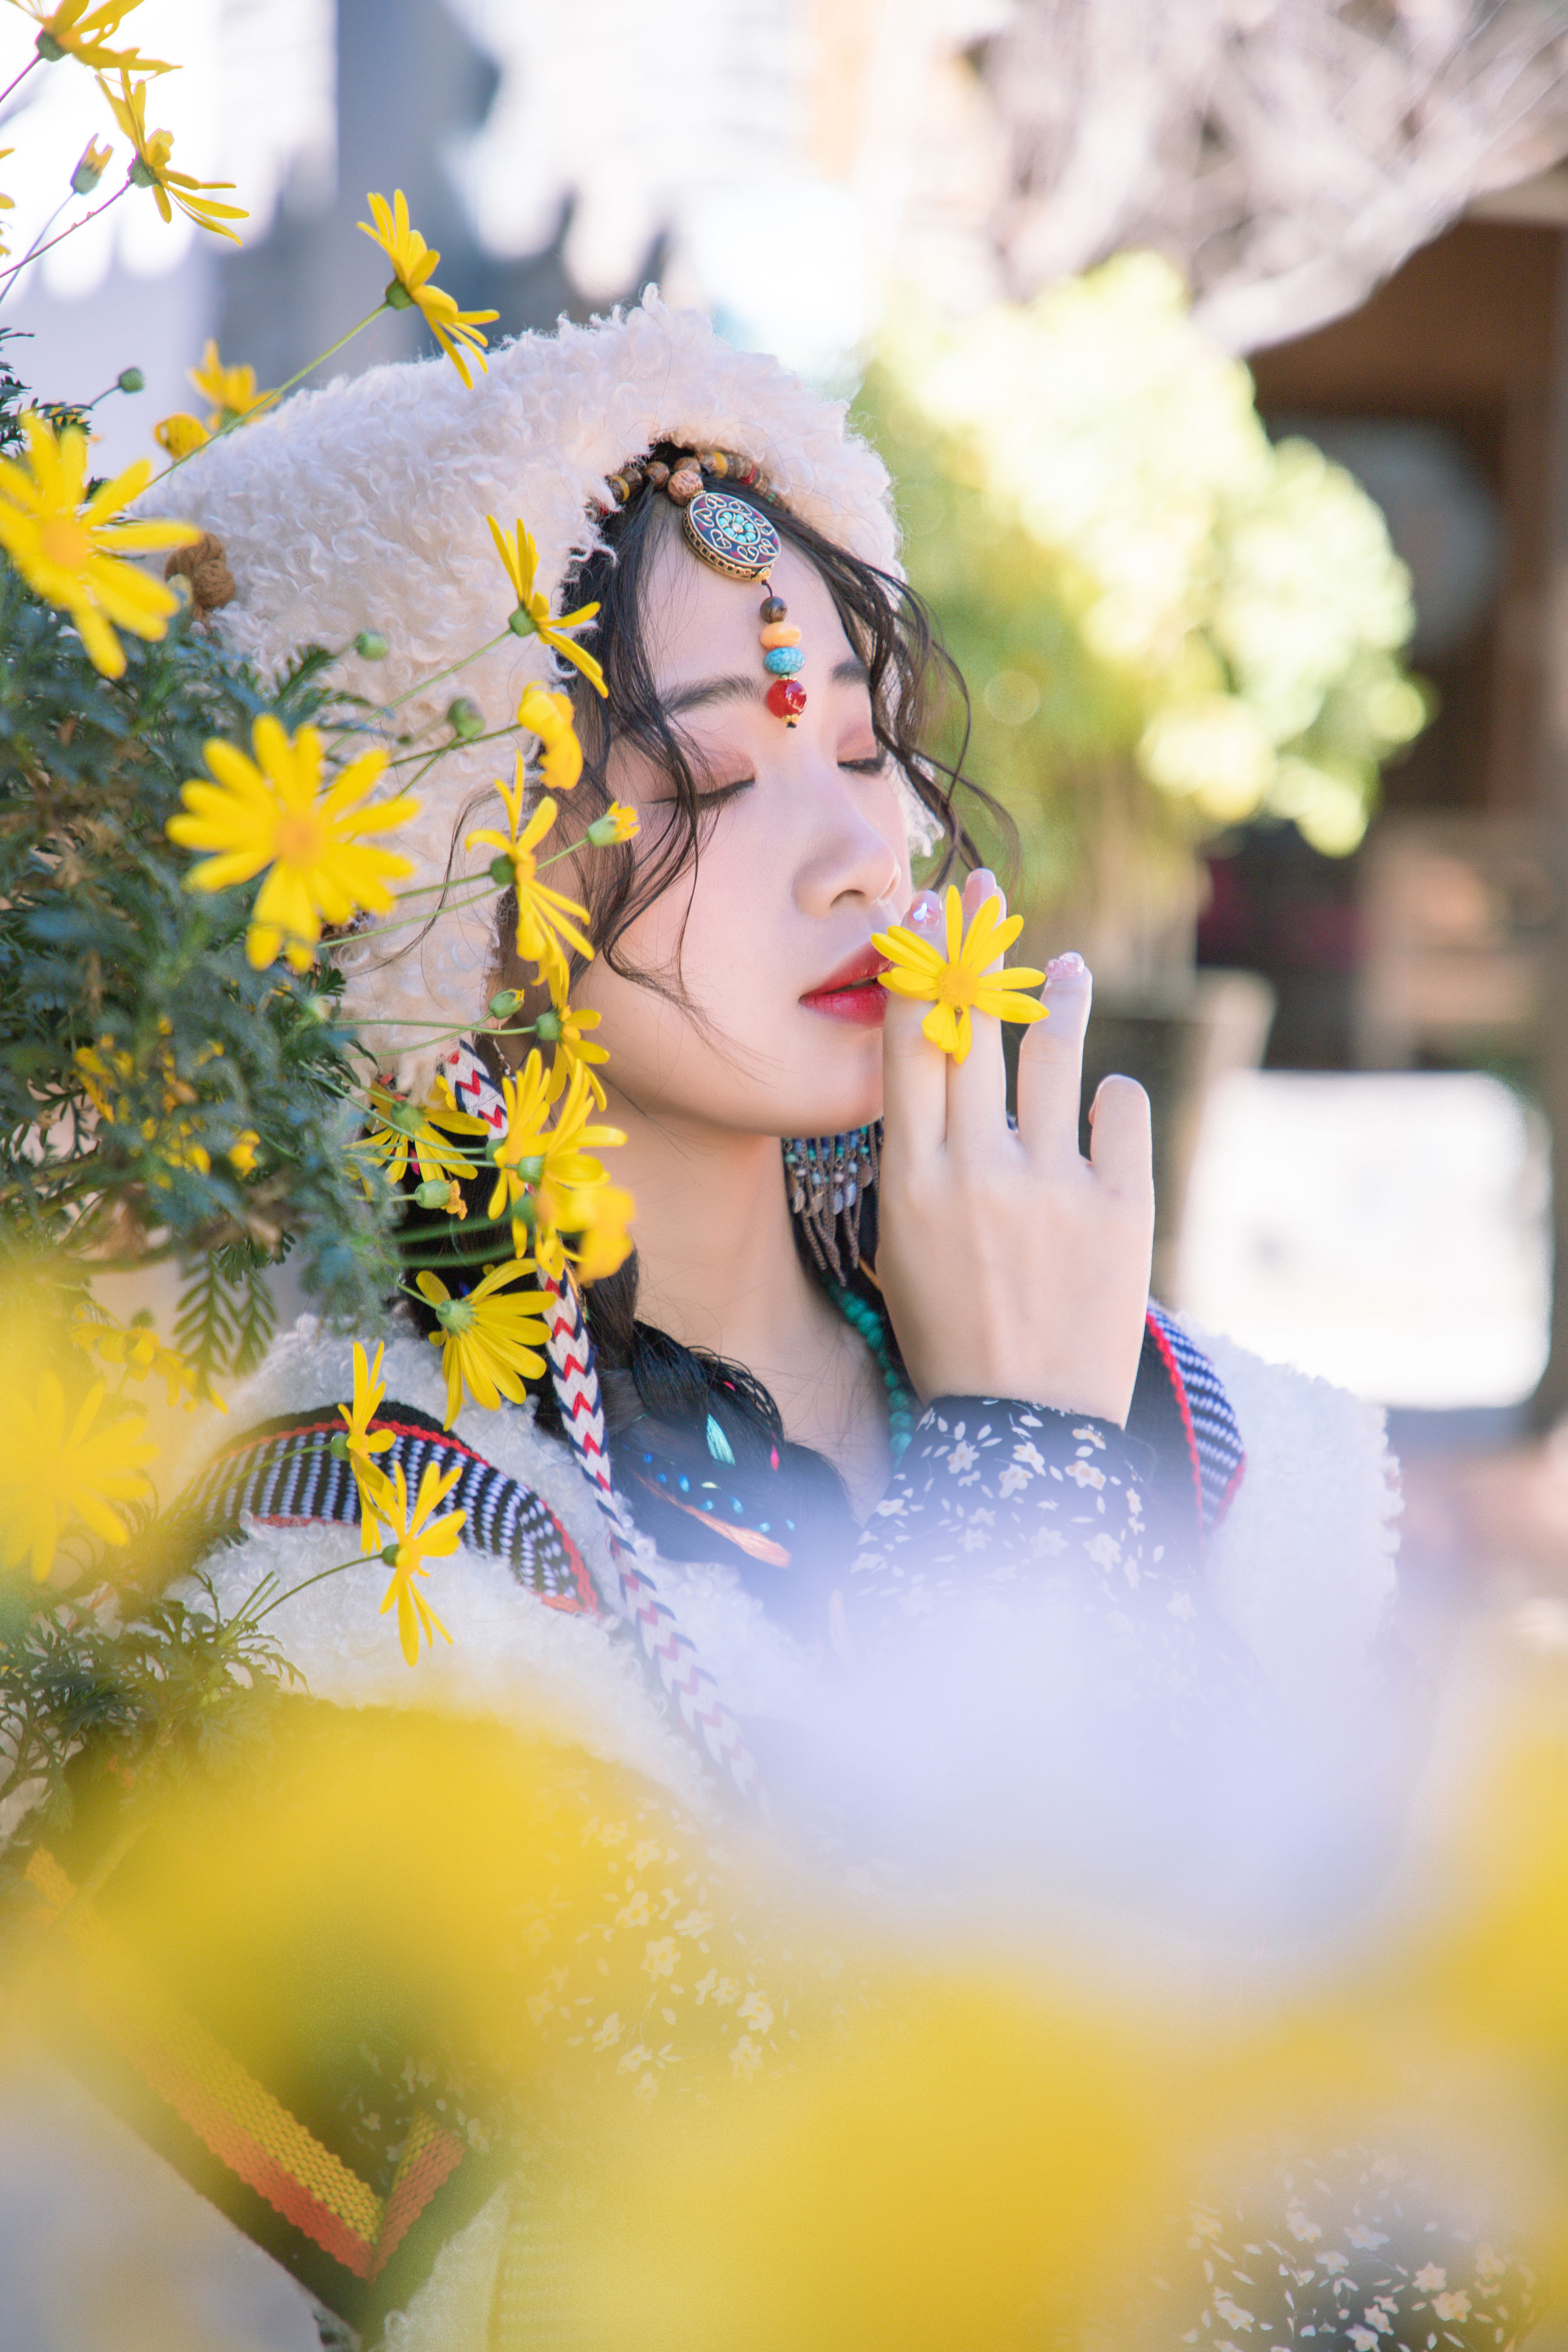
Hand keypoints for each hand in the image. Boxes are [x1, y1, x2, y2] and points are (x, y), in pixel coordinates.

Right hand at [875, 871, 1153, 1425]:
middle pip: (974, 1026)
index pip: (906, 1046)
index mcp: (911, 1180)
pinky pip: (1121, 1108)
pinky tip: (1105, 1098)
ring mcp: (1052, 1184)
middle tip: (983, 895)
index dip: (913, 968)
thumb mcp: (906, 1244)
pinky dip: (1113, 1097)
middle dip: (977, 948)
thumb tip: (937, 1072)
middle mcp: (976, 1168)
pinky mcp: (1121, 1205)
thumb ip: (919, 1160)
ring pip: (1054, 1049)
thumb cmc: (954, 1336)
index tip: (918, 914)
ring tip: (1069, 969)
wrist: (1026, 1427)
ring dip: (1060, 996)